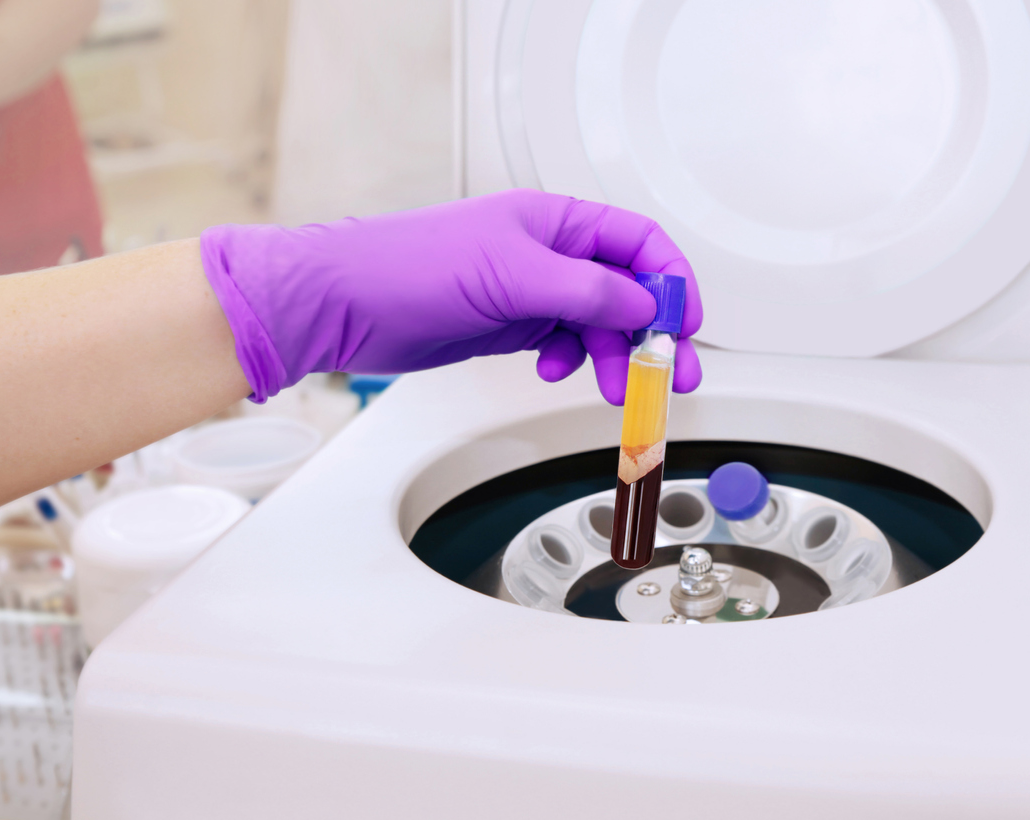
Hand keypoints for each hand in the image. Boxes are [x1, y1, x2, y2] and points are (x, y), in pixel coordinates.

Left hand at [200, 189, 702, 404]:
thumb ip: (586, 291)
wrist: (345, 303)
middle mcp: (547, 253)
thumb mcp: (512, 274)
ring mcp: (528, 289)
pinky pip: (562, 342)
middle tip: (671, 375)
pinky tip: (554, 369)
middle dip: (652, 332)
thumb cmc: (410, 266)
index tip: (684, 325)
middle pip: (624, 289)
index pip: (638, 242)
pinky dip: (570, 360)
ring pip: (596, 322)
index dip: (670, 282)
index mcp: (555, 222)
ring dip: (614, 356)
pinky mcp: (509, 324)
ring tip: (618, 387)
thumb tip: (642, 305)